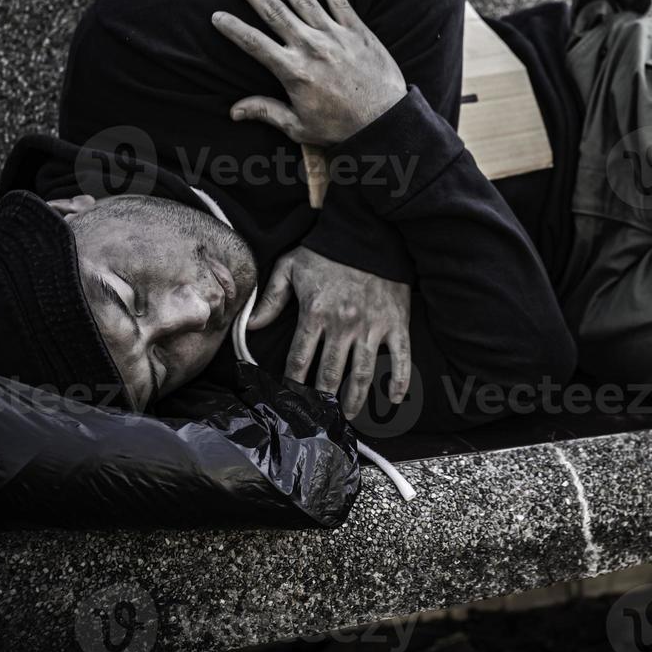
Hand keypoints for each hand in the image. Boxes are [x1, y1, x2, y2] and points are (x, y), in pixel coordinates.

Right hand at [212, 0, 406, 146]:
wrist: (384, 120)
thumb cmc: (340, 127)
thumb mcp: (299, 127)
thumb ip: (266, 112)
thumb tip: (234, 111)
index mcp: (293, 71)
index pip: (254, 43)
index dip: (233, 28)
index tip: (217, 15)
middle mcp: (310, 47)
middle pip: (275, 12)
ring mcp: (335, 36)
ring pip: (304, 0)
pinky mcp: (357, 31)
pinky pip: (339, 1)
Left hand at [248, 246, 411, 417]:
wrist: (367, 234)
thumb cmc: (326, 251)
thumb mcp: (290, 267)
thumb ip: (270, 298)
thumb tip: (251, 327)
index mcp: (316, 313)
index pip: (300, 359)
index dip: (294, 384)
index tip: (290, 400)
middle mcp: (344, 325)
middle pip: (330, 374)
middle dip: (322, 400)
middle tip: (318, 417)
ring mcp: (372, 326)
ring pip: (362, 372)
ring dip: (354, 398)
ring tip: (347, 415)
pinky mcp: (396, 323)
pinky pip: (400, 358)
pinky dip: (398, 381)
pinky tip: (393, 400)